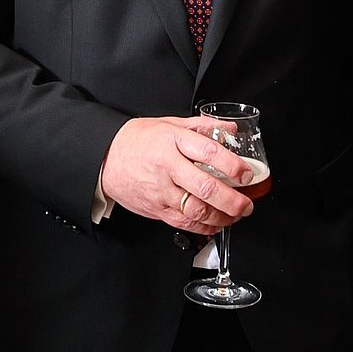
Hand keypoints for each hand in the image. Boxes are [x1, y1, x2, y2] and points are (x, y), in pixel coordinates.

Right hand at [100, 116, 255, 235]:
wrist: (106, 158)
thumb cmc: (137, 140)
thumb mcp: (169, 123)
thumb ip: (202, 127)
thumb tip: (230, 131)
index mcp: (173, 141)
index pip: (209, 153)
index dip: (232, 166)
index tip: (246, 174)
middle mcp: (168, 167)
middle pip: (206, 188)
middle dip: (232, 200)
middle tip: (246, 204)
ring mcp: (161, 190)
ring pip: (197, 211)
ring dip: (222, 217)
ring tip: (235, 215)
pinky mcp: (156, 208)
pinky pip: (184, 223)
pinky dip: (204, 227)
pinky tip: (214, 224)